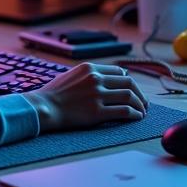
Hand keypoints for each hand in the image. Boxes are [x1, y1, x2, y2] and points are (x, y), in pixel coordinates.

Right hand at [22, 63, 148, 133]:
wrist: (43, 107)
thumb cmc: (54, 93)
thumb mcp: (72, 75)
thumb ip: (91, 74)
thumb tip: (114, 73)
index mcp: (90, 68)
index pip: (119, 71)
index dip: (129, 81)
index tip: (133, 90)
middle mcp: (95, 79)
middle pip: (129, 82)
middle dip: (139, 93)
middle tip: (143, 102)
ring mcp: (97, 95)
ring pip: (129, 96)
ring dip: (140, 104)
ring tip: (142, 112)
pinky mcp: (97, 112)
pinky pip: (124, 111)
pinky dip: (134, 114)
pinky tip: (136, 117)